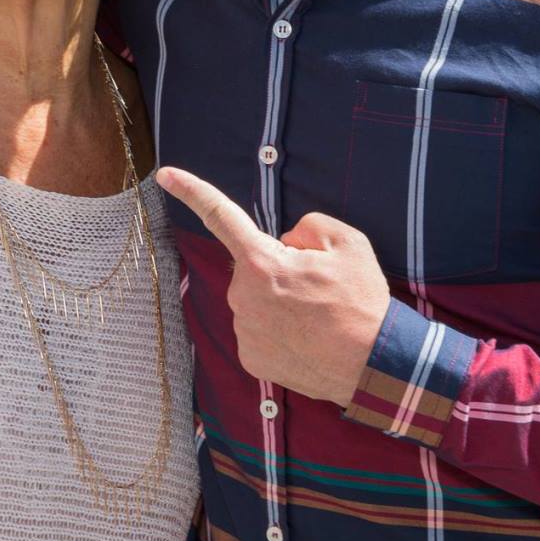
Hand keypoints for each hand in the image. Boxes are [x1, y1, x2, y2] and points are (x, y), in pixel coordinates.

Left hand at [157, 167, 390, 405]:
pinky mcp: (250, 359)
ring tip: (316, 317)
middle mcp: (243, 297)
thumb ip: (308, 226)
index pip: (221, 216)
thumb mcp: (347, 242)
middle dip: (277, 268)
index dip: (192, 191)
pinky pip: (257, 330)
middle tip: (316, 287)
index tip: (165, 175)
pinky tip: (306, 338)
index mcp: (262, 262)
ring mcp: (244, 331)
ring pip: (255, 300)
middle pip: (253, 266)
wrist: (374, 365)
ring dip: (278, 301)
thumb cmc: (361, 301)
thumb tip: (286, 242)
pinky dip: (278, 330)